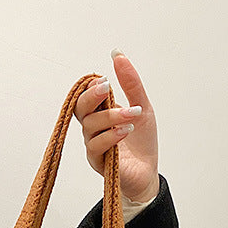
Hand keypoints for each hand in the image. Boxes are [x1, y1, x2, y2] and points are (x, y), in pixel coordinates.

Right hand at [74, 50, 159, 203]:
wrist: (147, 172)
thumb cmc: (142, 142)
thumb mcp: (142, 108)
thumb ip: (131, 84)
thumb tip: (117, 54)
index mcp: (100, 114)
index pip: (85, 96)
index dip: (90, 87)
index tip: (104, 80)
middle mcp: (93, 128)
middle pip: (80, 109)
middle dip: (91, 96)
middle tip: (107, 87)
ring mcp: (94, 145)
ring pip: (90, 126)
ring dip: (111, 116)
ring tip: (133, 114)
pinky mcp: (98, 162)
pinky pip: (96, 146)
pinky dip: (111, 136)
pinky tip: (126, 130)